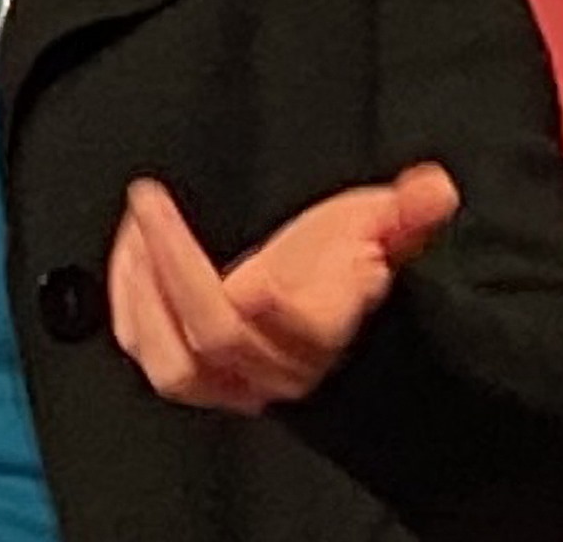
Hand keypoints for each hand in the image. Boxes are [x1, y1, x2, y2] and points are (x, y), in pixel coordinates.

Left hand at [108, 164, 459, 413]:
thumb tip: (435, 187)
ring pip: (172, 364)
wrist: (319, 327)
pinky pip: (145, 350)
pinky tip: (131, 249)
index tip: (256, 277)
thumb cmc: (341, 270)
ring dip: (141, 293)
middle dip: (176, 266)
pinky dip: (126, 303)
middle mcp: (271, 363)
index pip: (301, 330)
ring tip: (137, 227)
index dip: (277, 310)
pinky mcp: (189, 367)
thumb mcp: (377, 229)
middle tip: (149, 200)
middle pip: (218, 336)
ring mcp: (226, 374)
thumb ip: (406, 213)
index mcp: (321, 328)